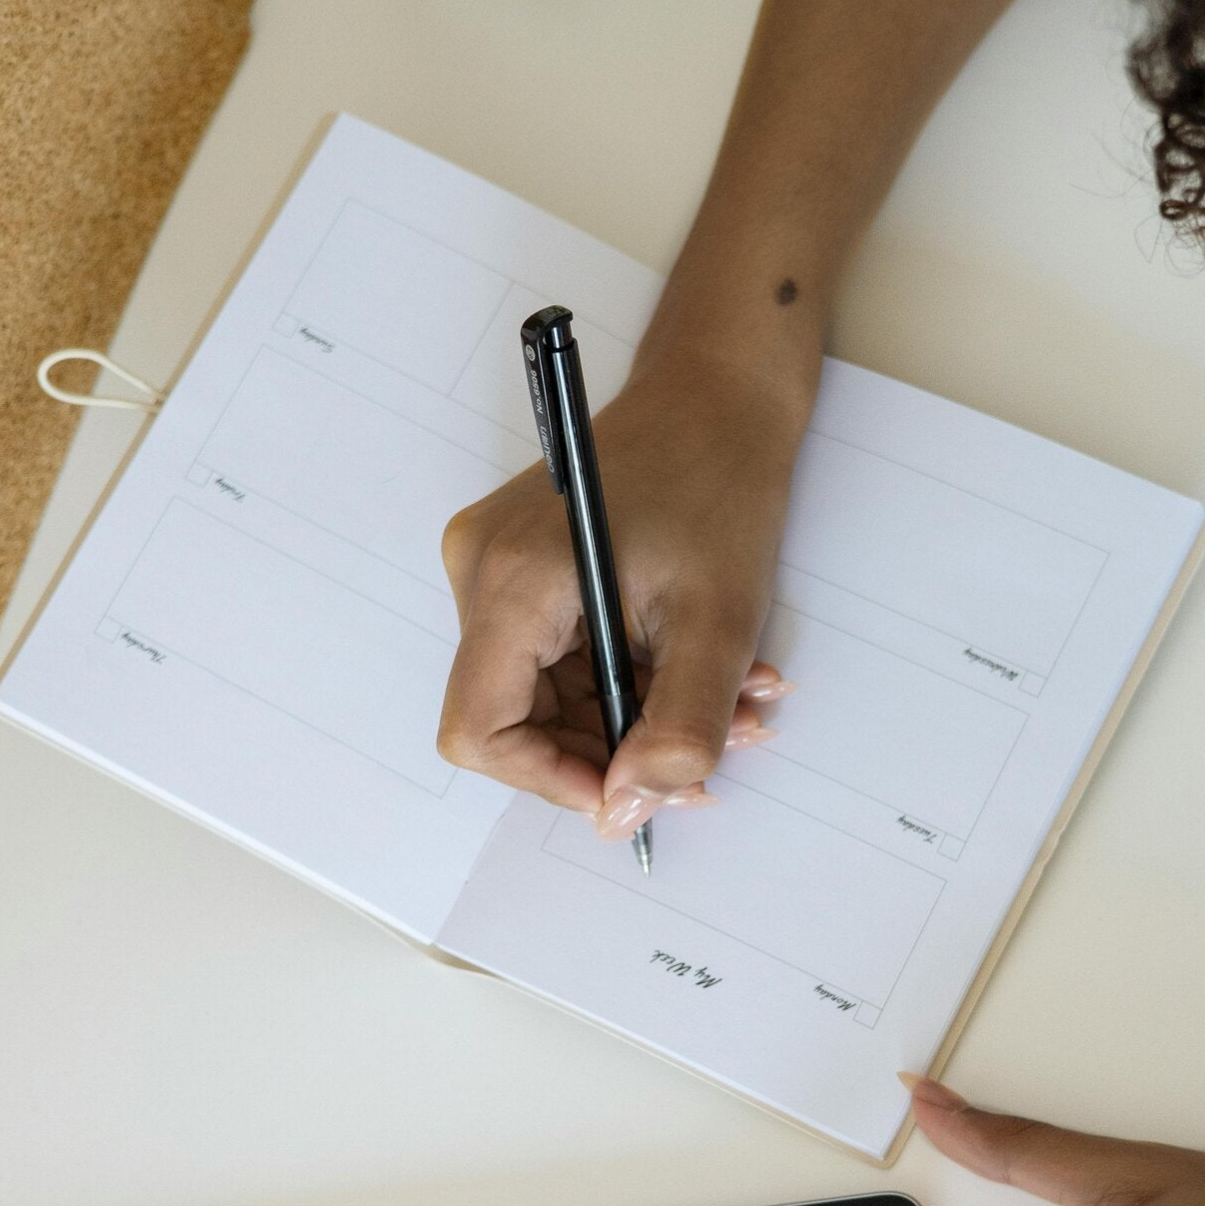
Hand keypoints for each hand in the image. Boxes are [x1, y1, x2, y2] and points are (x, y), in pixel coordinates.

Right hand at [438, 344, 810, 833]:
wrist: (717, 394)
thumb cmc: (718, 481)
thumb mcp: (718, 624)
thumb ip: (678, 730)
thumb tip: (628, 811)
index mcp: (514, 582)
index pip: (479, 730)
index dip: (549, 780)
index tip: (626, 792)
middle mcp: (481, 574)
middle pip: (513, 718)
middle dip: (611, 753)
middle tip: (710, 751)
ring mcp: (493, 568)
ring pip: (542, 696)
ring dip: (630, 719)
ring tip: (724, 702)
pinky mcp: (520, 568)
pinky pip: (556, 659)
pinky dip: (623, 682)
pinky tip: (688, 667)